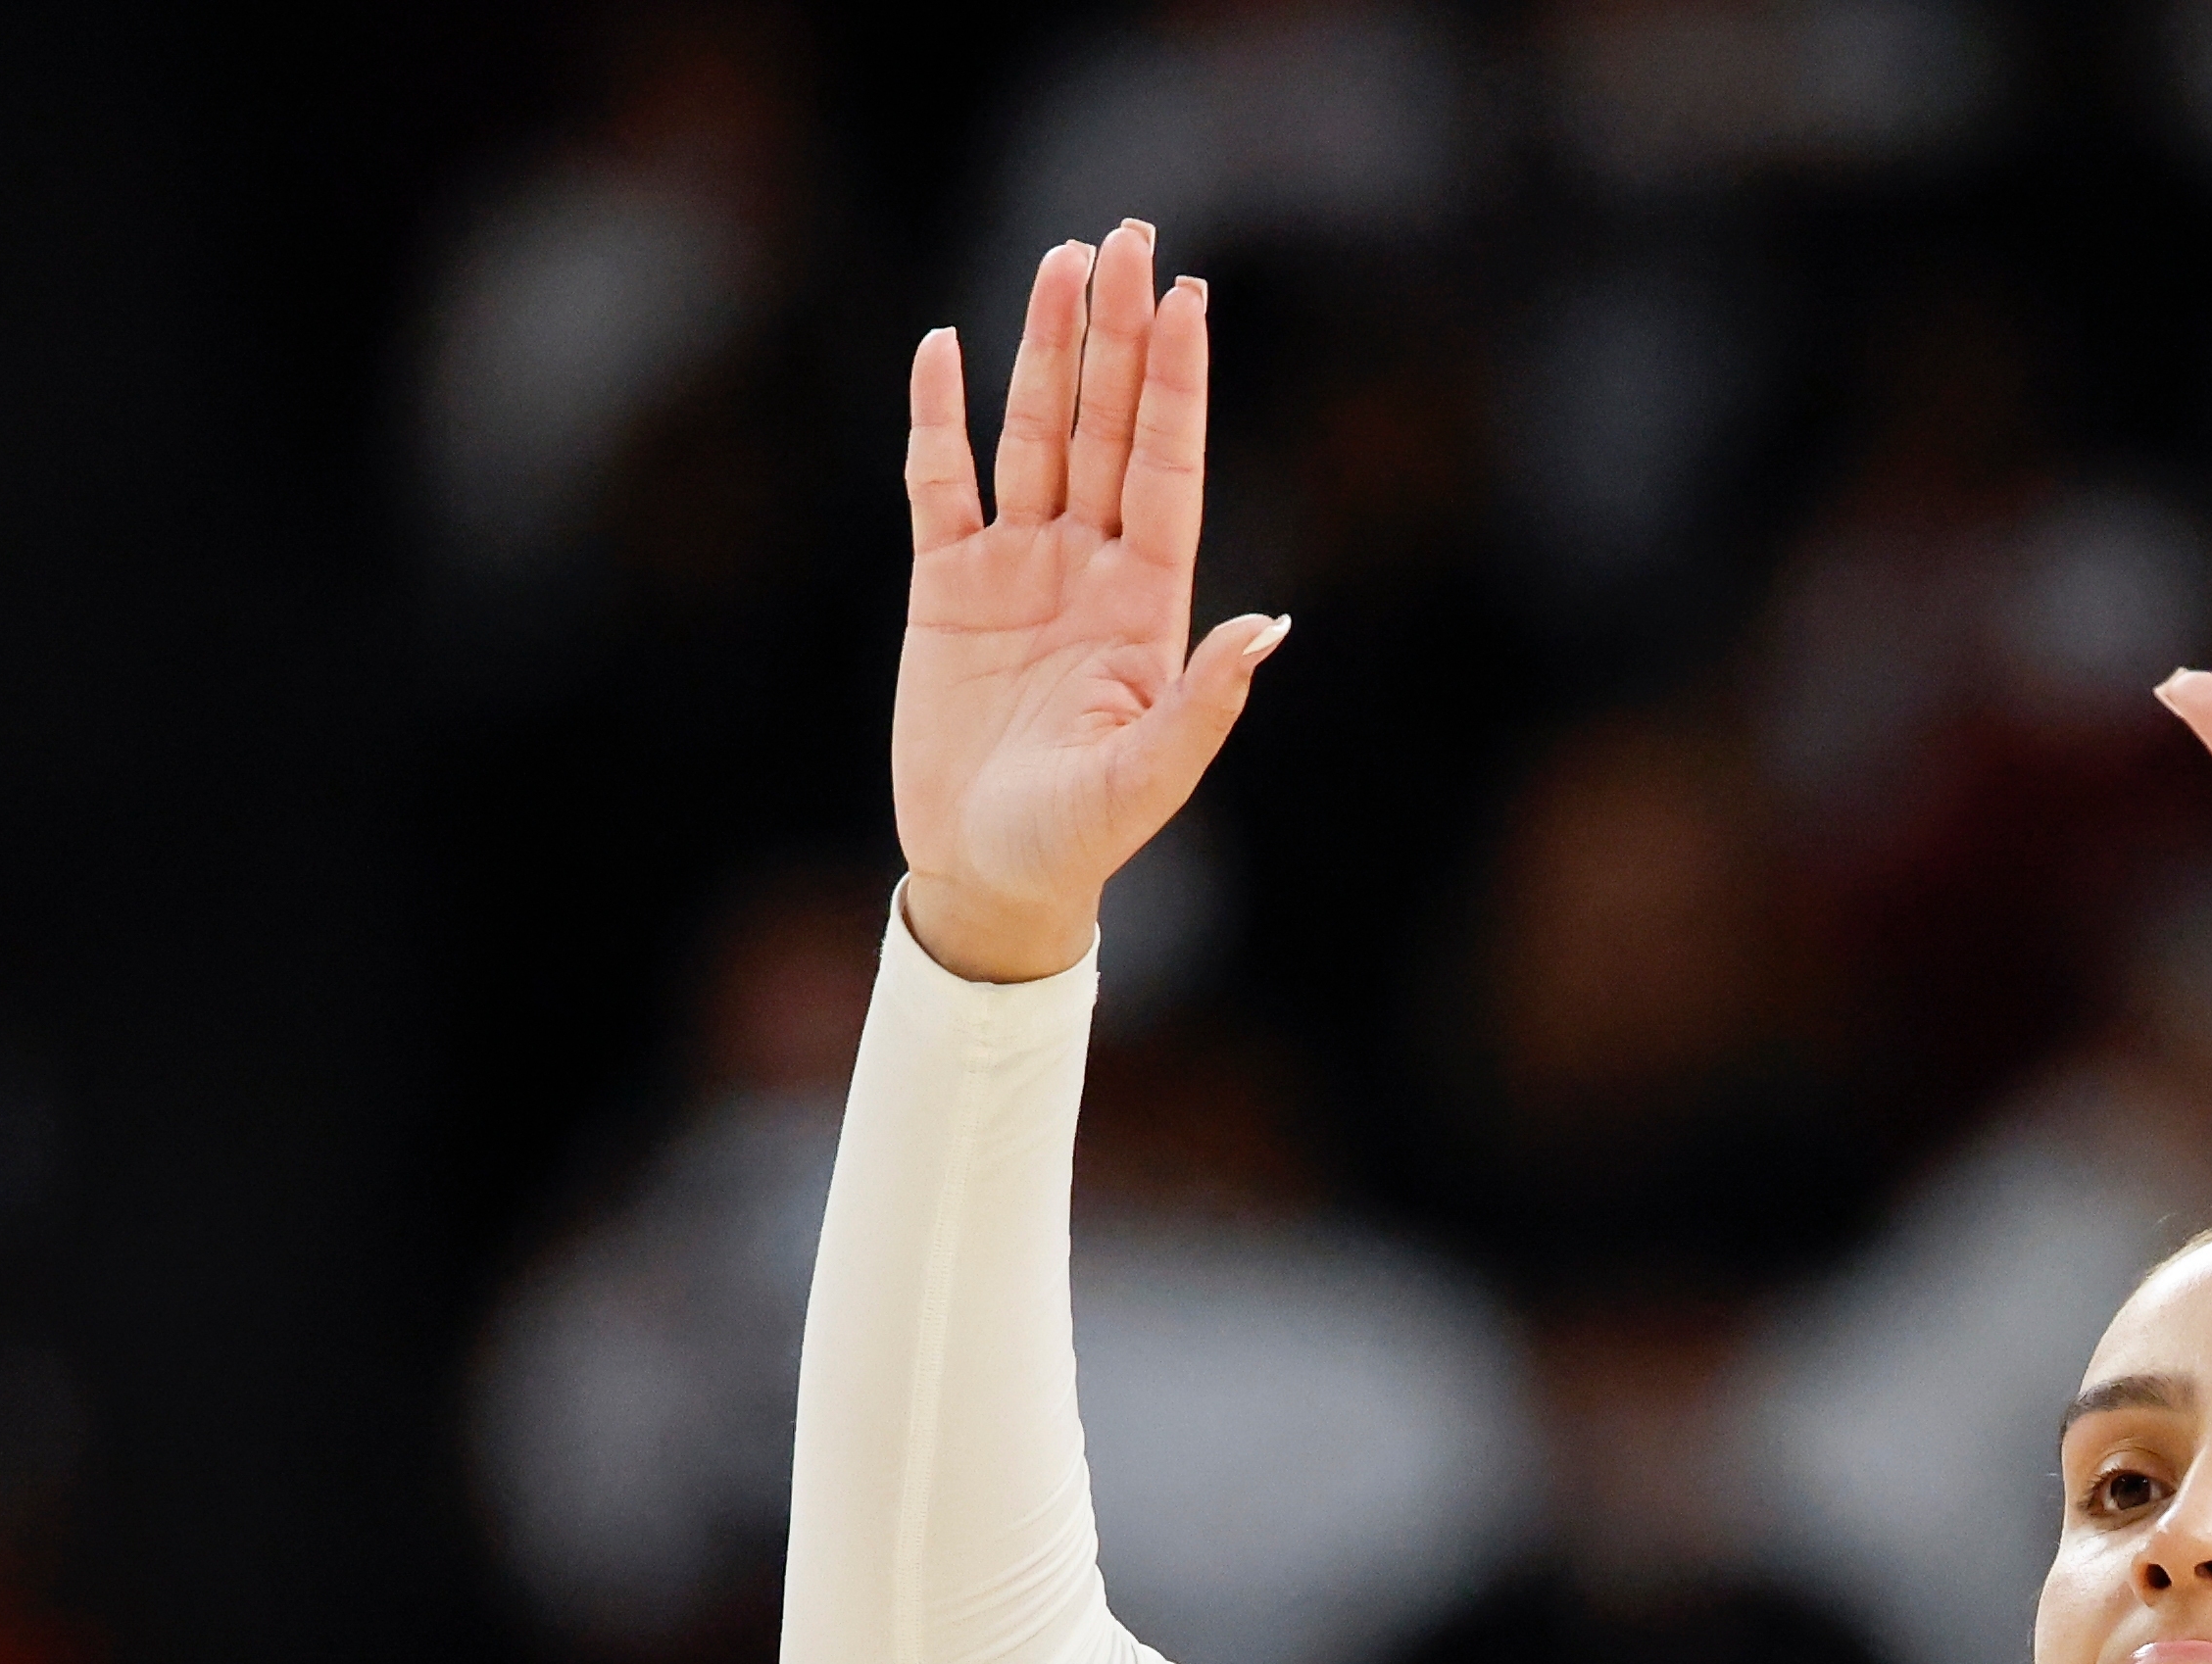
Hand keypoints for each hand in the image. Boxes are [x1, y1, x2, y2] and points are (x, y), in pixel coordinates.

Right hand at [891, 222, 1285, 983]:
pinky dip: (941, 419)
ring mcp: (1018, 569)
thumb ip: (1205, 704)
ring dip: (1043, 350)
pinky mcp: (945, 588)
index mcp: (1148, 604)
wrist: (988, 878)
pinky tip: (946, 348)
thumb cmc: (1076, 843)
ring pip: (1033, 435)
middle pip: (1106, 425)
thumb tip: (1270, 626)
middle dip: (1118, 333)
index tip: (1188, 299)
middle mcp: (1090, 567)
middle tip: (1128, 237)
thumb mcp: (1147, 781)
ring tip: (1061, 258)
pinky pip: (941, 484)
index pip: (1167, 467)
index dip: (1177, 384)